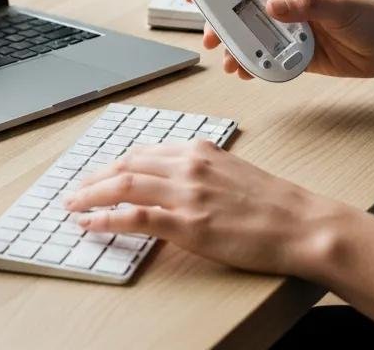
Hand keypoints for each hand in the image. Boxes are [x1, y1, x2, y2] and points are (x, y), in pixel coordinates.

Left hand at [61, 140, 345, 277]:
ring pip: (124, 185)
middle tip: (74, 190)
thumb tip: (169, 179)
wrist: (300, 223)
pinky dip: (107, 219)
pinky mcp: (189, 224)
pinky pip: (136, 217)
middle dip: (94, 177)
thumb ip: (198, 170)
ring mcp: (187, 193)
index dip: (113, 164)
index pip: (142, 152)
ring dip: (91, 194)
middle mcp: (189, 165)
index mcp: (198, 149)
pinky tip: (91, 223)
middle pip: (127, 164)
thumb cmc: (270, 203)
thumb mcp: (230, 171)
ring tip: (73, 205)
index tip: (97, 174)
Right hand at [203, 0, 373, 80]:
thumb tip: (273, 6)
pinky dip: (256, 66)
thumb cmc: (371, 17)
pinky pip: (269, 58)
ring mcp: (290, 30)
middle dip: (224, 23)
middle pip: (245, 11)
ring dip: (238, 49)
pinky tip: (248, 73)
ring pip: (254, 37)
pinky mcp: (297, 54)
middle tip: (211, 38)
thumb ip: (305, 6)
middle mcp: (287, 6)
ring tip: (229, 64)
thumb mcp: (339, 7)